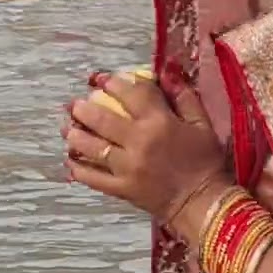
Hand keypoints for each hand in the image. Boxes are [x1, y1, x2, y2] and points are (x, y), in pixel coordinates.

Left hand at [63, 64, 229, 226]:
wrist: (204, 203)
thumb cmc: (205, 161)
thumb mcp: (202, 123)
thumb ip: (183, 95)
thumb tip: (166, 69)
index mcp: (159, 122)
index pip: (130, 94)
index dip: (112, 83)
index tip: (100, 80)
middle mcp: (138, 142)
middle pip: (101, 119)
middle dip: (82, 108)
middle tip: (74, 104)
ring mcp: (126, 167)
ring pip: (91, 146)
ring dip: (75, 135)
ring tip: (67, 128)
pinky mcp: (121, 189)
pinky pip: (93, 177)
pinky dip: (78, 168)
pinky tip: (70, 159)